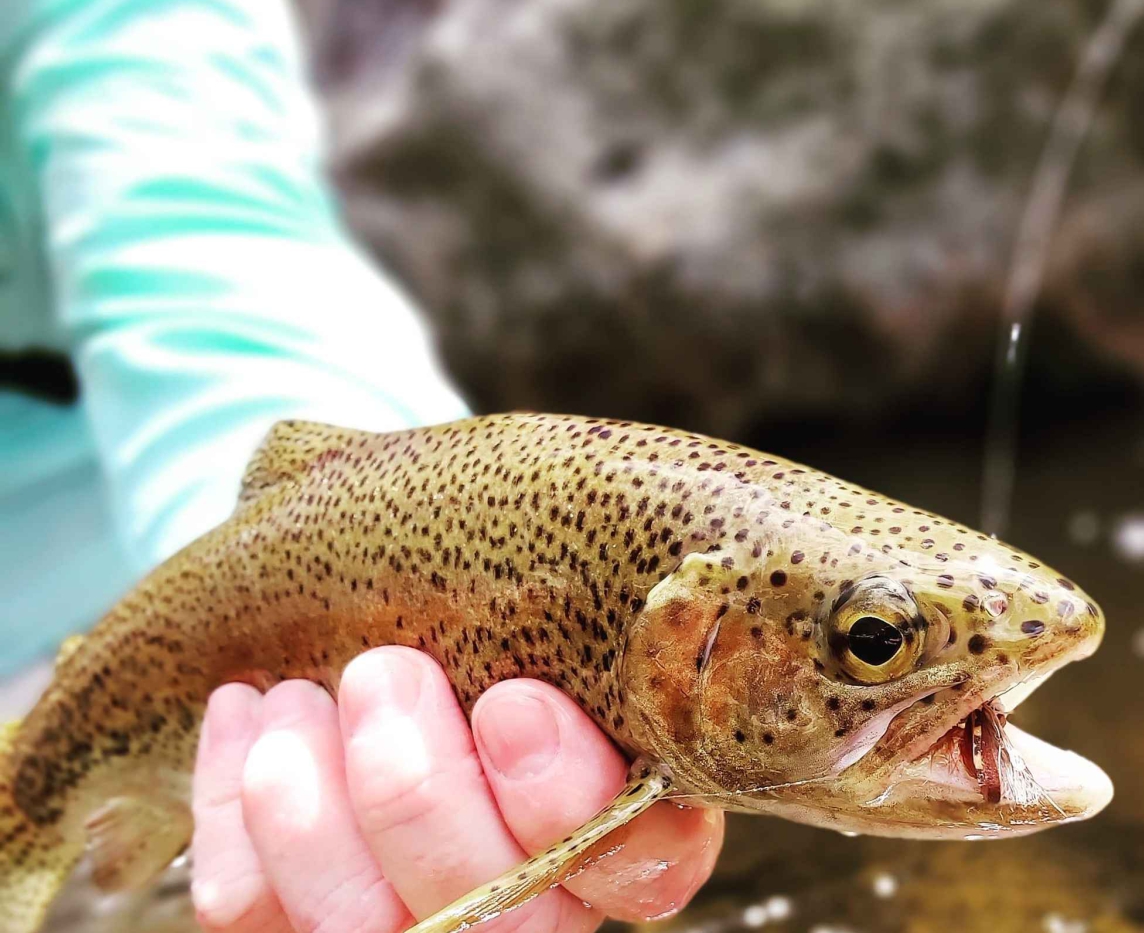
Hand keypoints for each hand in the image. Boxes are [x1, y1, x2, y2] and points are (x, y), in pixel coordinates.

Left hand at [190, 647, 723, 932]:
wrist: (379, 650)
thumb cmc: (484, 619)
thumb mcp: (539, 598)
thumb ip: (554, 595)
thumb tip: (547, 521)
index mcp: (618, 826)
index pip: (640, 861)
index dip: (569, 796)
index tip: (514, 702)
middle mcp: (532, 899)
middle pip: (500, 912)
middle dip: (421, 792)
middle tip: (383, 675)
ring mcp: (414, 923)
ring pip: (363, 923)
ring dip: (312, 809)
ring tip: (297, 699)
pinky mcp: (302, 924)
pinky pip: (253, 910)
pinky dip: (233, 808)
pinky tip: (247, 715)